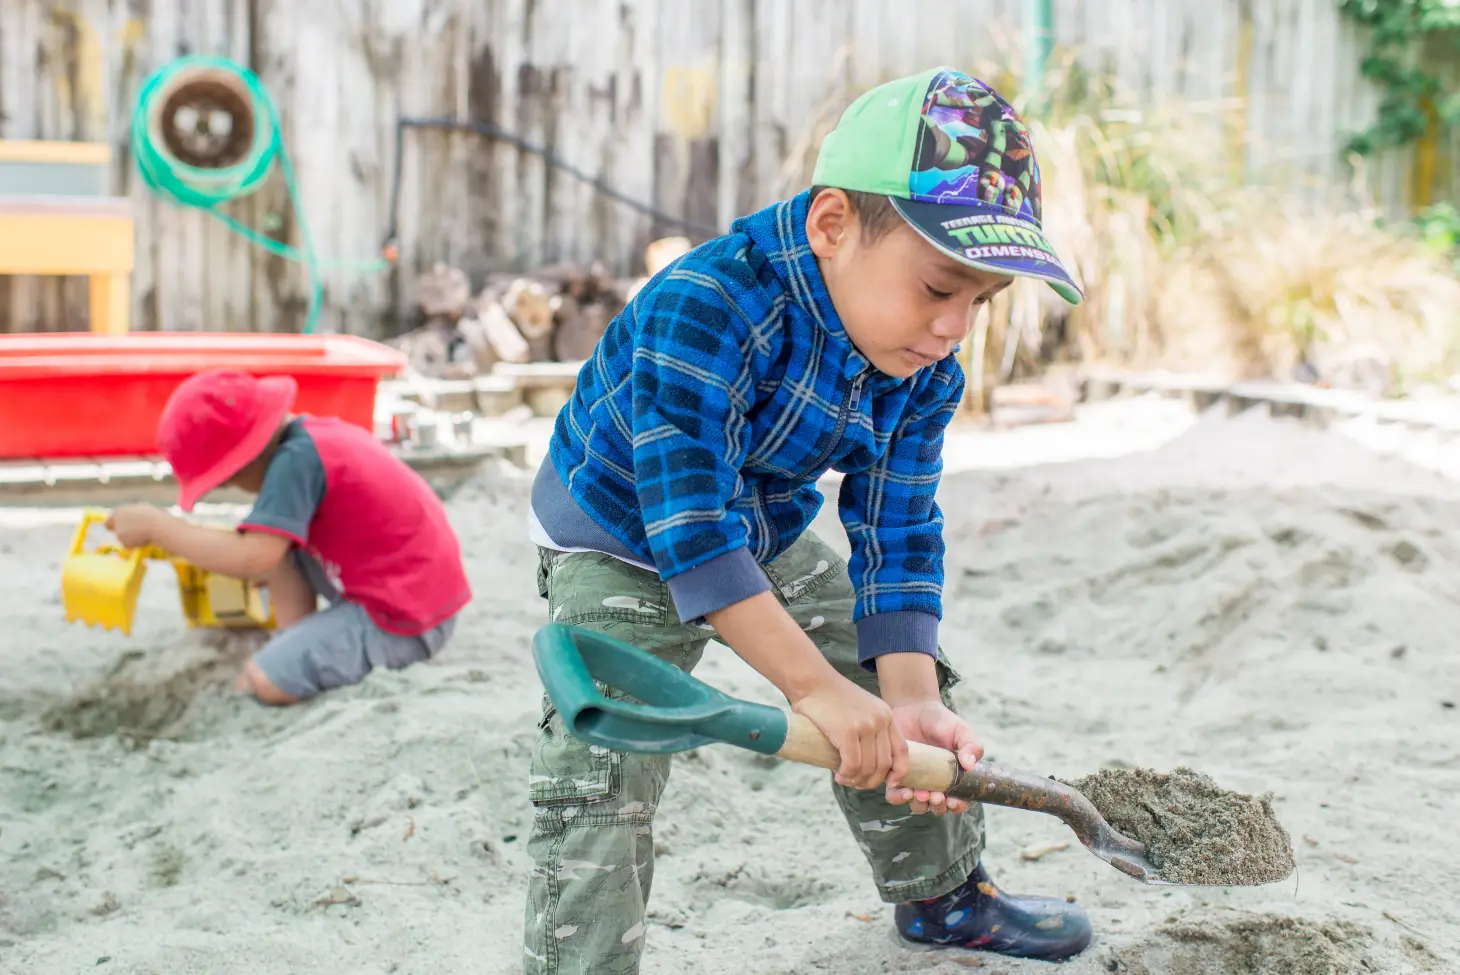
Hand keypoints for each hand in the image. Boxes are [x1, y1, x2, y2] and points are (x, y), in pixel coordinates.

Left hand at [105, 504, 164, 548]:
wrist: (158, 527)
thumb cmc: (154, 516)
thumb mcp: (142, 509)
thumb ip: (132, 514)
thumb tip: (132, 518)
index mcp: (120, 511)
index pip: (109, 521)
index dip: (115, 525)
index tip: (120, 528)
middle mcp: (116, 521)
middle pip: (114, 530)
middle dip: (122, 532)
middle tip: (132, 534)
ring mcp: (119, 532)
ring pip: (123, 538)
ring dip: (131, 538)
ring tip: (144, 534)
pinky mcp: (123, 541)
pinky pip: (129, 544)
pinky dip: (135, 544)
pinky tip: (143, 539)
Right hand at [792, 677, 907, 791]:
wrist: (811, 681)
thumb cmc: (830, 697)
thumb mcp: (861, 709)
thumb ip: (869, 729)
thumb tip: (869, 762)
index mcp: (886, 715)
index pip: (902, 751)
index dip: (898, 772)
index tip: (887, 783)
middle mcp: (880, 720)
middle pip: (884, 764)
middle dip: (871, 781)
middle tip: (856, 783)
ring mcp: (866, 726)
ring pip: (868, 768)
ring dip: (856, 780)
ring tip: (844, 778)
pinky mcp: (847, 731)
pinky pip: (853, 764)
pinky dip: (846, 775)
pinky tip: (838, 774)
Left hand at [885, 700, 983, 815]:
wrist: (913, 707)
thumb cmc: (941, 721)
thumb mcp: (961, 731)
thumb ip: (971, 746)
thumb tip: (970, 765)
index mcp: (953, 778)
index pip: (958, 801)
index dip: (957, 806)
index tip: (955, 801)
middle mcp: (934, 784)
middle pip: (937, 807)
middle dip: (938, 806)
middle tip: (937, 796)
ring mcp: (915, 782)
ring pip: (916, 805)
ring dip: (919, 804)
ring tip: (920, 793)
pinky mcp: (895, 776)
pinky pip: (894, 795)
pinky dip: (898, 797)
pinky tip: (903, 789)